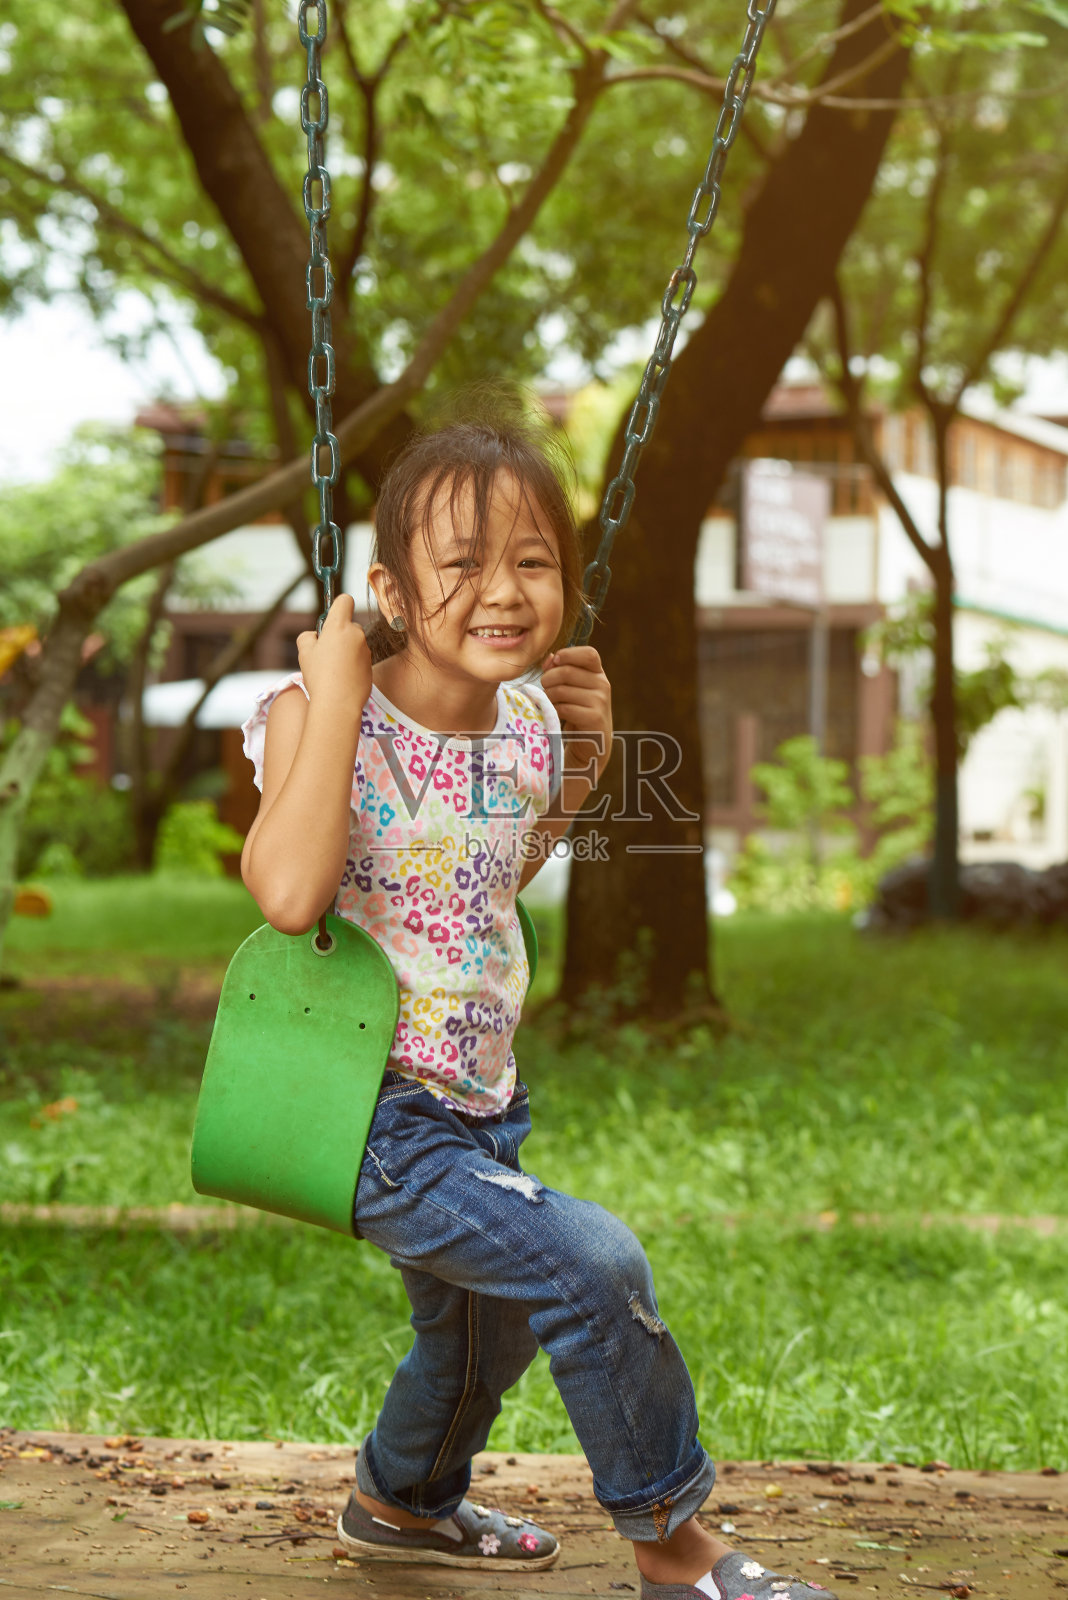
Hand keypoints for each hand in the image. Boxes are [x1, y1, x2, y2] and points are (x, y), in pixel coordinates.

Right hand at [297, 594, 372, 711]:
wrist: (338, 704)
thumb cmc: (319, 676)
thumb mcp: (304, 652)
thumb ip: (308, 636)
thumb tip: (316, 635)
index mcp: (339, 626)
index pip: (345, 600)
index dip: (337, 606)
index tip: (331, 618)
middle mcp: (357, 634)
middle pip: (349, 625)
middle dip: (339, 634)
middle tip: (325, 653)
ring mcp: (366, 650)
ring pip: (354, 644)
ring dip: (346, 651)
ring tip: (332, 670)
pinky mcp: (371, 665)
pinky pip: (359, 659)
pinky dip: (352, 665)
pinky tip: (342, 679)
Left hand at [540, 645, 612, 785]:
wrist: (589, 743)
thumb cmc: (575, 711)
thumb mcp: (570, 687)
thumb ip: (559, 669)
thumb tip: (550, 658)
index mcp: (598, 673)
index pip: (589, 653)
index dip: (569, 654)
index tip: (555, 662)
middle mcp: (603, 684)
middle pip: (567, 671)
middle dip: (548, 679)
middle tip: (545, 689)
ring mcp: (601, 701)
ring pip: (562, 690)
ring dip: (549, 697)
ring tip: (550, 703)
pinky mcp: (594, 718)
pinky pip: (565, 708)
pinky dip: (555, 710)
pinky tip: (556, 714)